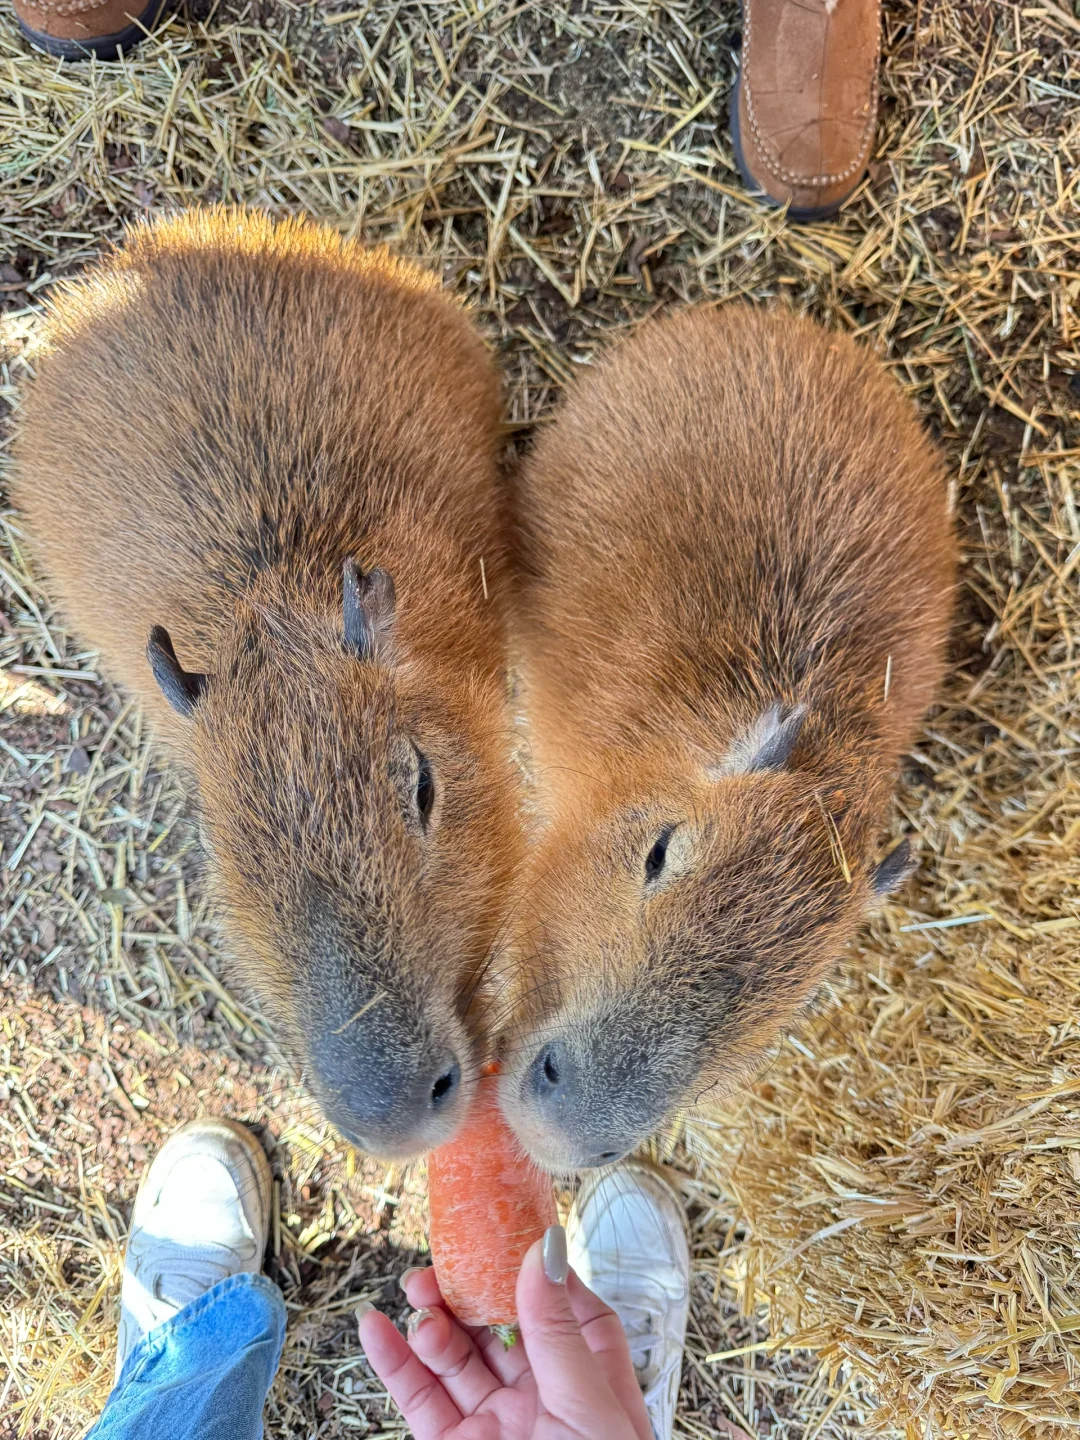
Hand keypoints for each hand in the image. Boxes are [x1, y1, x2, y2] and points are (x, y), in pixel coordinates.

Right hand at [358, 1225, 652, 1439]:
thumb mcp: (591, 1413)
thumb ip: (560, 1334)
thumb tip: (544, 1250)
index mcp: (591, 1381)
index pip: (562, 1306)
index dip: (530, 1268)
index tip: (499, 1229)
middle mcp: (542, 1399)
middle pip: (499, 1325)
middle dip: (467, 1289)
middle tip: (437, 1266)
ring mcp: (494, 1427)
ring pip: (454, 1358)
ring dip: (430, 1322)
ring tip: (413, 1298)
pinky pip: (420, 1401)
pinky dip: (394, 1364)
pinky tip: (375, 1330)